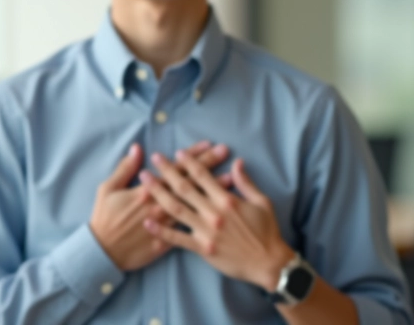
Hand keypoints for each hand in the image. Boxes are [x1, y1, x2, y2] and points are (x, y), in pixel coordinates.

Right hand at [89, 141, 230, 271]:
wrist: (102, 253)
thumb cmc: (104, 219)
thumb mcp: (108, 189)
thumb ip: (125, 168)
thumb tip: (137, 149)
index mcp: (147, 191)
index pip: (176, 169)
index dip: (192, 156)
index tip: (208, 144)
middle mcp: (161, 206)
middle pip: (190, 182)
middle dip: (208, 165)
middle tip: (225, 151)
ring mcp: (166, 225)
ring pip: (194, 205)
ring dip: (212, 191)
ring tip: (230, 178)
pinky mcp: (167, 242)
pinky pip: (190, 230)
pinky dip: (204, 220)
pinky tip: (217, 213)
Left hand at [140, 152, 293, 290]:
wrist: (268, 263)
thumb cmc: (266, 231)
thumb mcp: (262, 201)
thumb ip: (246, 182)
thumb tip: (238, 162)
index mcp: (227, 200)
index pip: (203, 176)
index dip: (189, 162)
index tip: (177, 152)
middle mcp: (214, 213)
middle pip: (185, 188)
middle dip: (167, 171)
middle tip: (155, 159)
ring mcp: (206, 232)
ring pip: (176, 209)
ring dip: (158, 193)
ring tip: (145, 181)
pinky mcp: (203, 249)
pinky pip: (178, 239)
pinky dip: (162, 231)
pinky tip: (147, 222)